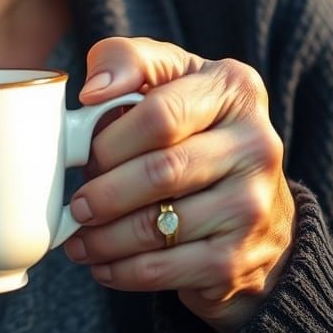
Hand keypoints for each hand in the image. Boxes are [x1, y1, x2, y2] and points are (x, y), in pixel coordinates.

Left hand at [64, 37, 294, 332]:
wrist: (249, 191)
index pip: (161, 114)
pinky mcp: (243, 257)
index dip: (113, 138)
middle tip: (76, 204)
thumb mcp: (165, 72)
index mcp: (234, 89)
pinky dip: (125, 271)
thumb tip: (93, 93)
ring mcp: (254, 204)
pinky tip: (101, 264)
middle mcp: (257, 144)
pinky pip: (170, 270)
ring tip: (78, 237)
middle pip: (161, 171)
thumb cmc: (188, 117)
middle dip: (105, 192)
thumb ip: (125, 61)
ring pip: (160, 226)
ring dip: (106, 238)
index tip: (83, 154)